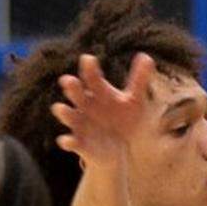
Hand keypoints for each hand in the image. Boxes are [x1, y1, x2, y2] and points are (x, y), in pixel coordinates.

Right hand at [50, 52, 153, 166]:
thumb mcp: (134, 101)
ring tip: (61, 108)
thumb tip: (146, 56)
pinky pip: (70, 142)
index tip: (88, 59)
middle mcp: (85, 105)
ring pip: (68, 115)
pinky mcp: (79, 143)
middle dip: (72, 87)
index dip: (90, 69)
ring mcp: (80, 123)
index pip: (92, 77)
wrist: (122, 149)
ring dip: (63, 112)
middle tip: (68, 81)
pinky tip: (67, 140)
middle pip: (76, 92)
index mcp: (98, 92)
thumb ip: (139, 80)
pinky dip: (67, 141)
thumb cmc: (125, 119)